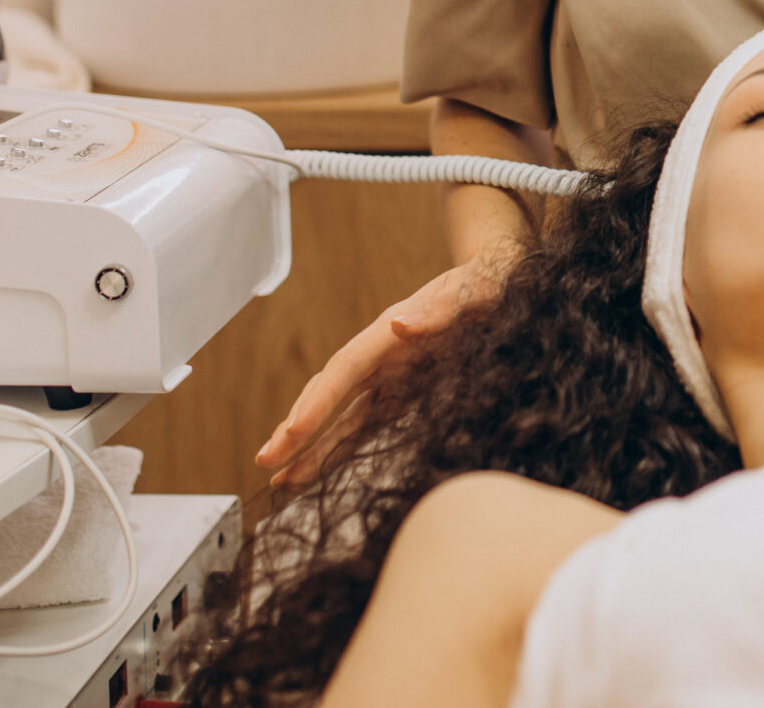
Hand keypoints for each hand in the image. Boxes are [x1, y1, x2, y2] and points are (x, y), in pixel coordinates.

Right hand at [255, 250, 514, 487]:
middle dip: (298, 427)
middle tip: (267, 460)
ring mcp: (387, 377)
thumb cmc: (486, 284)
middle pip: (330, 392)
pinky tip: (315, 474)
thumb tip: (400, 324)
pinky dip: (338, 449)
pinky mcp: (400, 395)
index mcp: (390, 333)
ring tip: (279, 481)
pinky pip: (363, 426)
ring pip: (339, 416)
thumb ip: (442, 308)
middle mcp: (380, 356)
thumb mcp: (472, 290)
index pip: (346, 367)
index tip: (295, 429)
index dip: (320, 399)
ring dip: (310, 446)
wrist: (497, 281)